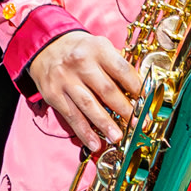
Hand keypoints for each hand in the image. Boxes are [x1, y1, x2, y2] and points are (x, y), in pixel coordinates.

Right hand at [29, 30, 143, 151]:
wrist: (46, 46)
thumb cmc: (80, 50)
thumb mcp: (100, 47)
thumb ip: (117, 66)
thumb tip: (138, 93)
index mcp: (98, 49)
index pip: (122, 71)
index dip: (137, 88)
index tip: (145, 104)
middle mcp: (81, 63)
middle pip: (107, 90)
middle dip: (125, 110)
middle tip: (137, 124)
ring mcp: (65, 79)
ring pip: (89, 105)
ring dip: (105, 124)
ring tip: (117, 137)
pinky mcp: (53, 94)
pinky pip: (71, 116)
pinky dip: (84, 131)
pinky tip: (94, 143)